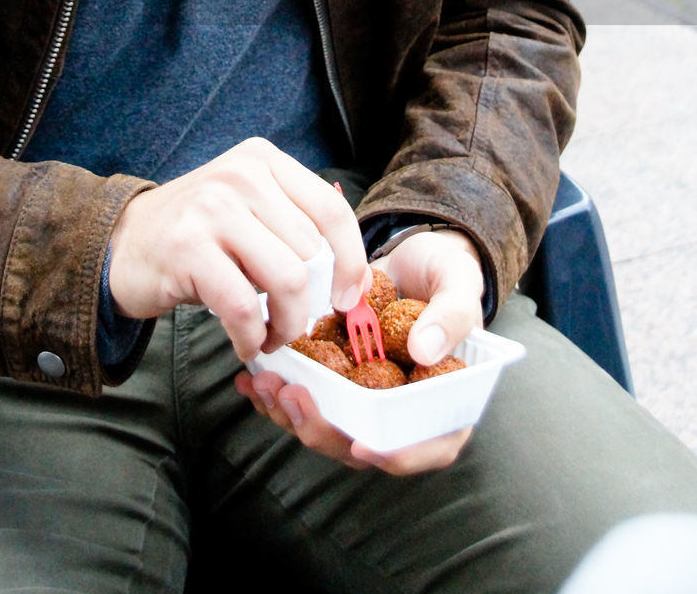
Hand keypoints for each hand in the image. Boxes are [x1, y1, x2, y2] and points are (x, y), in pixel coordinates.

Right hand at [107, 138, 368, 361]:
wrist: (123, 244)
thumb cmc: (199, 235)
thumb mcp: (250, 208)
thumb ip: (297, 226)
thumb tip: (357, 276)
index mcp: (263, 160)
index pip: (331, 211)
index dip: (351, 261)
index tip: (347, 297)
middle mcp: (240, 176)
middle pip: (310, 253)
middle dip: (309, 301)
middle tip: (290, 322)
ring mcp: (212, 208)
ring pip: (286, 280)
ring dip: (286, 324)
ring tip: (272, 336)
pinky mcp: (187, 248)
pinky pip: (242, 307)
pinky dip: (252, 337)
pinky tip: (247, 343)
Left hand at [234, 228, 484, 474]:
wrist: (412, 255)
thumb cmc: (446, 273)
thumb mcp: (459, 283)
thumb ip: (452, 315)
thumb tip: (425, 351)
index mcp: (445, 398)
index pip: (432, 445)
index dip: (396, 455)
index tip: (361, 446)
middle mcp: (403, 408)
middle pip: (366, 442)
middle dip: (323, 429)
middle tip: (293, 397)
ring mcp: (366, 396)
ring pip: (329, 425)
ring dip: (292, 413)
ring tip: (264, 383)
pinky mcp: (336, 379)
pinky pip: (308, 397)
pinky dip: (278, 393)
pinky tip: (251, 377)